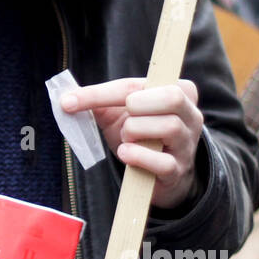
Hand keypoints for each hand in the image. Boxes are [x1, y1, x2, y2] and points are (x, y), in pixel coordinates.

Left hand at [61, 77, 203, 209]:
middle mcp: (190, 114)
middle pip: (171, 97)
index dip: (100, 93)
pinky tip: (126, 154)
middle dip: (137, 106)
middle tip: (124, 119)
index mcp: (178, 90)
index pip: (137, 84)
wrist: (157, 174)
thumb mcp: (119, 114)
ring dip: (135, 132)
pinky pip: (163, 162)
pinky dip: (138, 157)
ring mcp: (188, 143)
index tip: (68, 102)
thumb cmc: (139, 135)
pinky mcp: (179, 170)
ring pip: (169, 127)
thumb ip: (99, 102)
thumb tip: (67, 99)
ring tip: (126, 140)